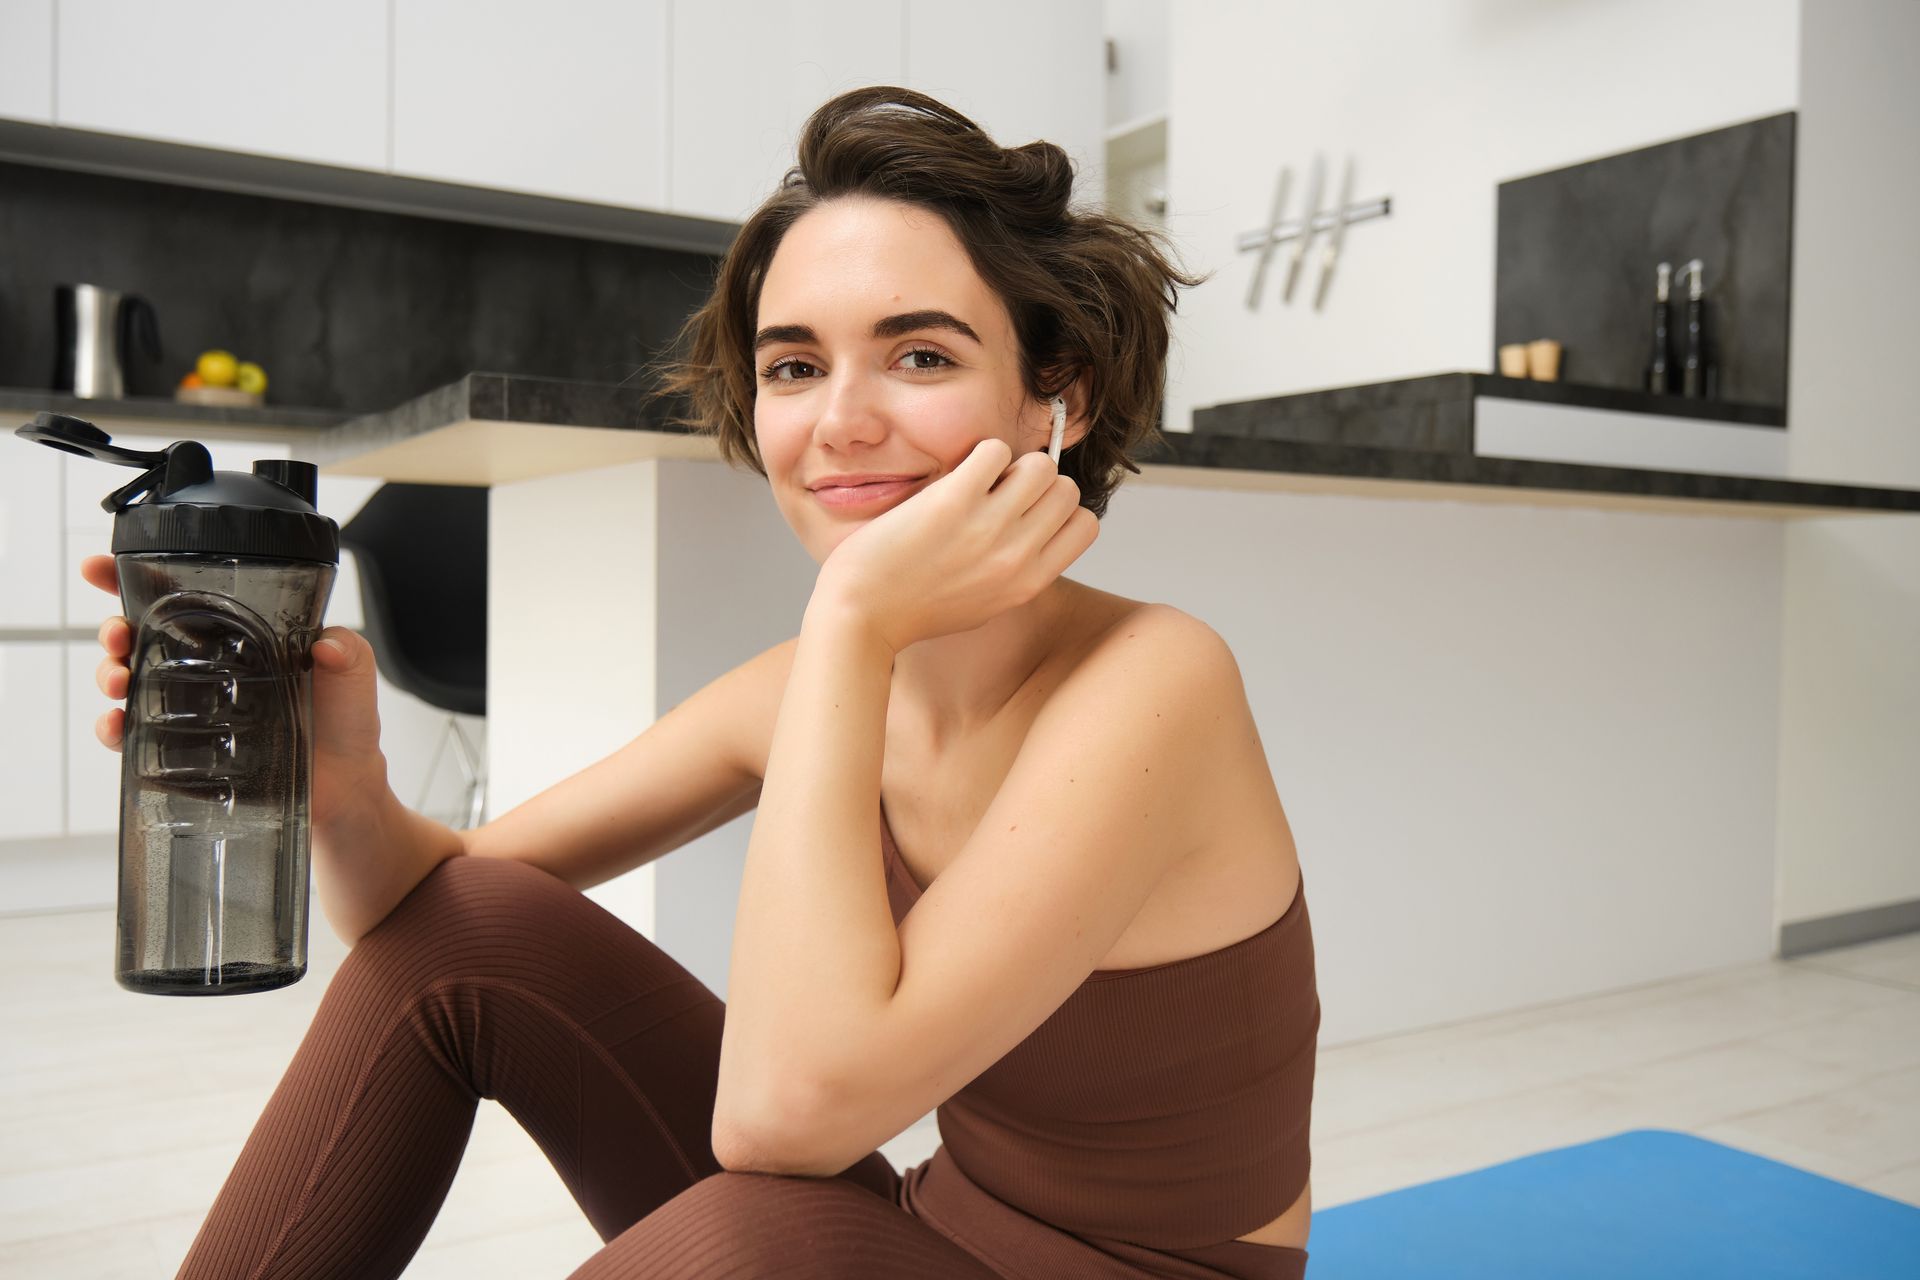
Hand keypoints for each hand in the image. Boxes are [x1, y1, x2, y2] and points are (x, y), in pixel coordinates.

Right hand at [81, 554, 388, 823]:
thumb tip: (328, 644)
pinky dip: (115, 730)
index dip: (134, 579)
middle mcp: (208, 668)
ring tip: (118, 678)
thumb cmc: (345, 722)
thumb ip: (347, 650)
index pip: (181, 597)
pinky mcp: (186, 753)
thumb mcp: (354, 672)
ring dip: (110, 674)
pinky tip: (116, 726)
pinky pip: (136, 740)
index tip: (99, 566)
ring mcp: (192, 709)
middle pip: (140, 636)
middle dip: (113, 628)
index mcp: (239, 636)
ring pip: (128, 682)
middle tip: (117, 634)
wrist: (347, 785)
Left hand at [811, 439, 1098, 653]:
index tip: (1028, 511)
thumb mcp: (984, 603)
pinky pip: (994, 450)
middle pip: (1065, 489)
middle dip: (1036, 482)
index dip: (1058, 510)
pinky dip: (979, 452)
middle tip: (1000, 491)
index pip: (1084, 526)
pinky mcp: (952, 501)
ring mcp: (986, 527)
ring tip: (979, 480)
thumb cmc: (914, 610)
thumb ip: (1015, 572)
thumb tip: (1035, 532)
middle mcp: (1016, 556)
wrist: (861, 614)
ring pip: (1039, 464)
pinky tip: (957, 473)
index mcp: (1027, 582)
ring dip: (1012, 463)